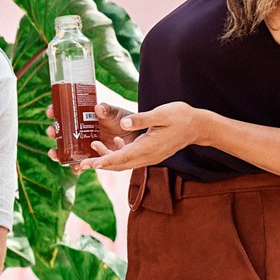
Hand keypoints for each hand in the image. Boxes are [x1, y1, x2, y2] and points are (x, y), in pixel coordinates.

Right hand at [47, 102, 135, 163]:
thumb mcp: (115, 113)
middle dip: (53, 132)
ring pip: (67, 150)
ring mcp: (85, 145)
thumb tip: (98, 109)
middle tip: (51, 131)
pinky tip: (75, 168)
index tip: (50, 111)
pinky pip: (81, 163)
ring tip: (54, 154)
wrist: (136, 135)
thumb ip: (107, 110)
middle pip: (61, 132)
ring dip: (58, 153)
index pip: (64, 113)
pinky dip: (76, 167)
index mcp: (83, 117)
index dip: (55, 112)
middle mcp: (81, 131)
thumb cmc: (124, 120)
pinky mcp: (93, 157)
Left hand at [76, 102, 208, 172]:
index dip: (103, 161)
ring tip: (93, 151)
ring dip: (108, 160)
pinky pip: (132, 160)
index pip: (120, 158)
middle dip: (100, 165)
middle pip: (119, 165)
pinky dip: (119, 156)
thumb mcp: (162, 113)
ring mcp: (150, 157)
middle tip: (81, 163)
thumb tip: (123, 124)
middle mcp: (148, 156)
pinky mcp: (151, 155)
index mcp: (148, 147)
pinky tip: (115, 142)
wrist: (198, 126)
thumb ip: (142, 119)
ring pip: (124, 164)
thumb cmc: (181, 116)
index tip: (88, 164)